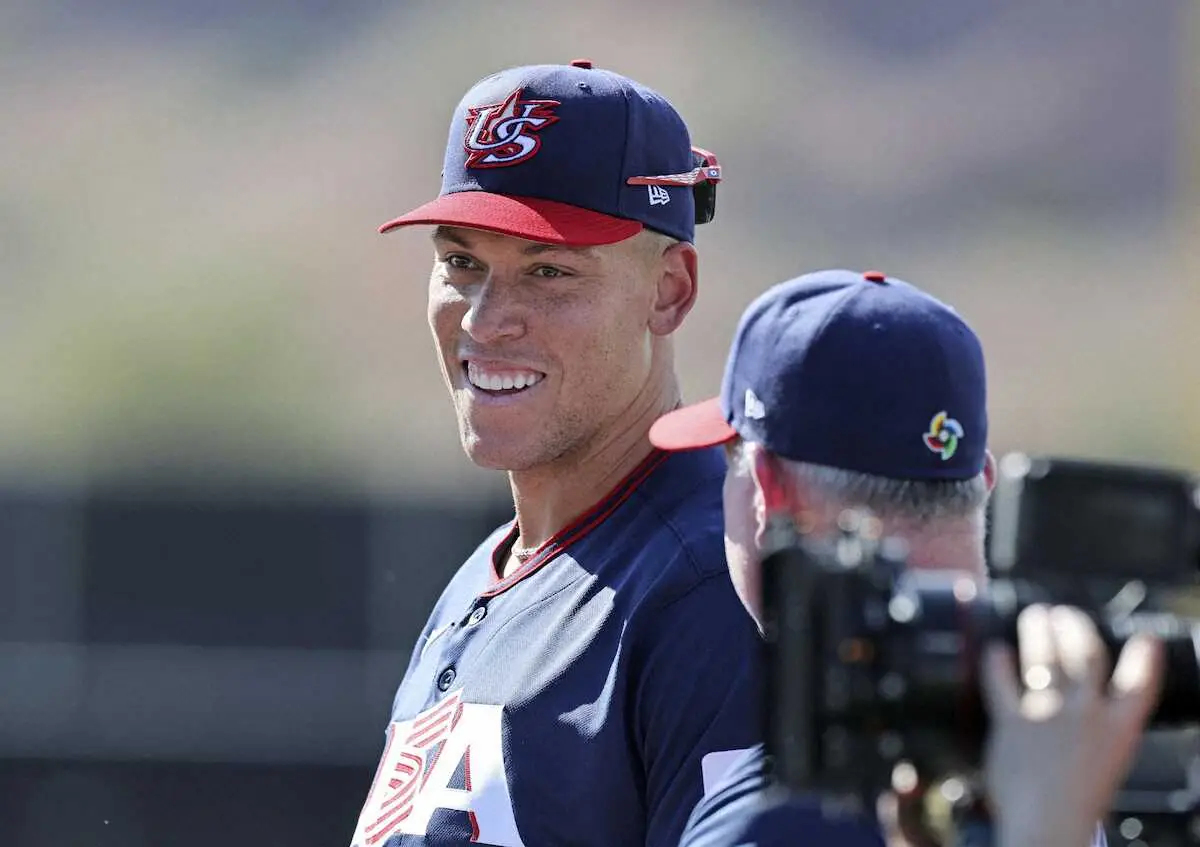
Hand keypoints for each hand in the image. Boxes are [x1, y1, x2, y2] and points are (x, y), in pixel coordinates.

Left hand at [981, 603, 1163, 846]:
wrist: (1047, 826)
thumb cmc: (1075, 809)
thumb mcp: (1105, 769)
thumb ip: (1093, 739)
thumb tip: (1075, 722)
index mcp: (1120, 730)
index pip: (1140, 683)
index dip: (1144, 657)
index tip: (1144, 640)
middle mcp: (1087, 714)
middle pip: (1085, 654)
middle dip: (1077, 626)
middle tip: (1065, 614)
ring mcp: (1049, 712)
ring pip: (1046, 656)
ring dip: (1039, 631)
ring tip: (1036, 616)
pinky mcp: (1012, 720)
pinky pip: (1000, 680)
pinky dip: (996, 662)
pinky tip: (995, 651)